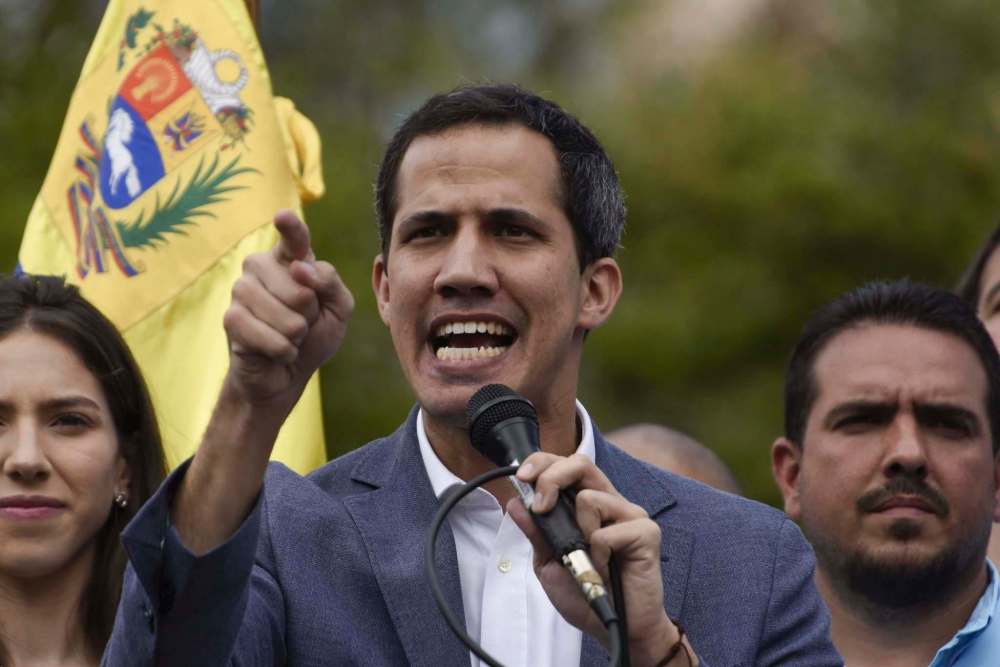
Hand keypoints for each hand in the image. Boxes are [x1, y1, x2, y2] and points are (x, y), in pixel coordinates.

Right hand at [174, 211, 352, 554]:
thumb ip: (331, 284)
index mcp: (293, 261)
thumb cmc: (314, 339)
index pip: (293, 238)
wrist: (287, 376)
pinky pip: (260, 329)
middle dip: (310, 310)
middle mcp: (263, 268)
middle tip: (302, 323)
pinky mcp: (230, 317)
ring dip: (294, 332)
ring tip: (289, 337)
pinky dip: (278, 348)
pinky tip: (276, 351)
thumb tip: (302, 268)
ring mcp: (242, 290)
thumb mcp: (337, 312)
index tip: (283, 217)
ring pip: (280, 306)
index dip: (290, 229)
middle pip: (298, 280)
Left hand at [508, 453, 689, 666]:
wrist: (615, 629)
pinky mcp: (646, 532)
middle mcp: (611, 503)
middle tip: (542, 506)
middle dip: (552, 477)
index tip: (522, 477)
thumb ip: (536, 532)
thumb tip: (515, 502)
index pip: (567, 465)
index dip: (543, 462)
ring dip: (579, 533)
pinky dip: (598, 555)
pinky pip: (607, 531)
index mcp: (588, 505)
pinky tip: (605, 570)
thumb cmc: (586, 595)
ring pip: (591, 497)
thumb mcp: (549, 563)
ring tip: (588, 560)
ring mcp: (630, 515)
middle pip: (581, 464)